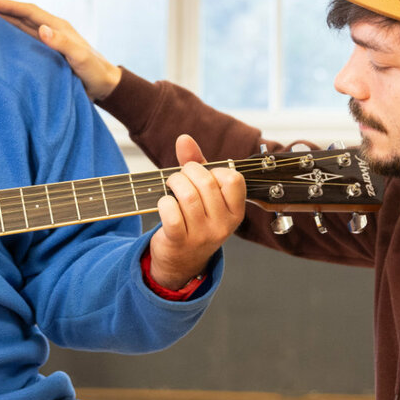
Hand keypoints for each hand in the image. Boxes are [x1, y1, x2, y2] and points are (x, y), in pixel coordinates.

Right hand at [0, 0, 122, 100]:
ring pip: (21, 27)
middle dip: (0, 9)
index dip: (6, 6)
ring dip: (3, 21)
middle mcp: (52, 31)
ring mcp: (49, 42)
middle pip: (21, 16)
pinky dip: (10, 37)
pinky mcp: (47, 54)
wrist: (106, 87)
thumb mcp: (81, 59)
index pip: (27, 11)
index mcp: (58, 27)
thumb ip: (63, 44)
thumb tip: (42, 29)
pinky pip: (25, 41)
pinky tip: (0, 42)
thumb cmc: (95, 73)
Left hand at [147, 135, 245, 289]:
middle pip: (206, 183)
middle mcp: (223, 225)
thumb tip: (184, 138)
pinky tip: (164, 204)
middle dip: (187, 172)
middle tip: (180, 178)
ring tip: (171, 187)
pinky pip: (170, 213)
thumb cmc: (195, 221)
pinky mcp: (180, 241)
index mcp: (236, 211)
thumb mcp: (204, 195)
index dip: (214, 170)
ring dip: (173, 183)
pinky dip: (164, 202)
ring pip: (187, 196)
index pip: (233, 179)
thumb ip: (197, 164)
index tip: (204, 176)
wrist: (181, 261)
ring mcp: (202, 235)